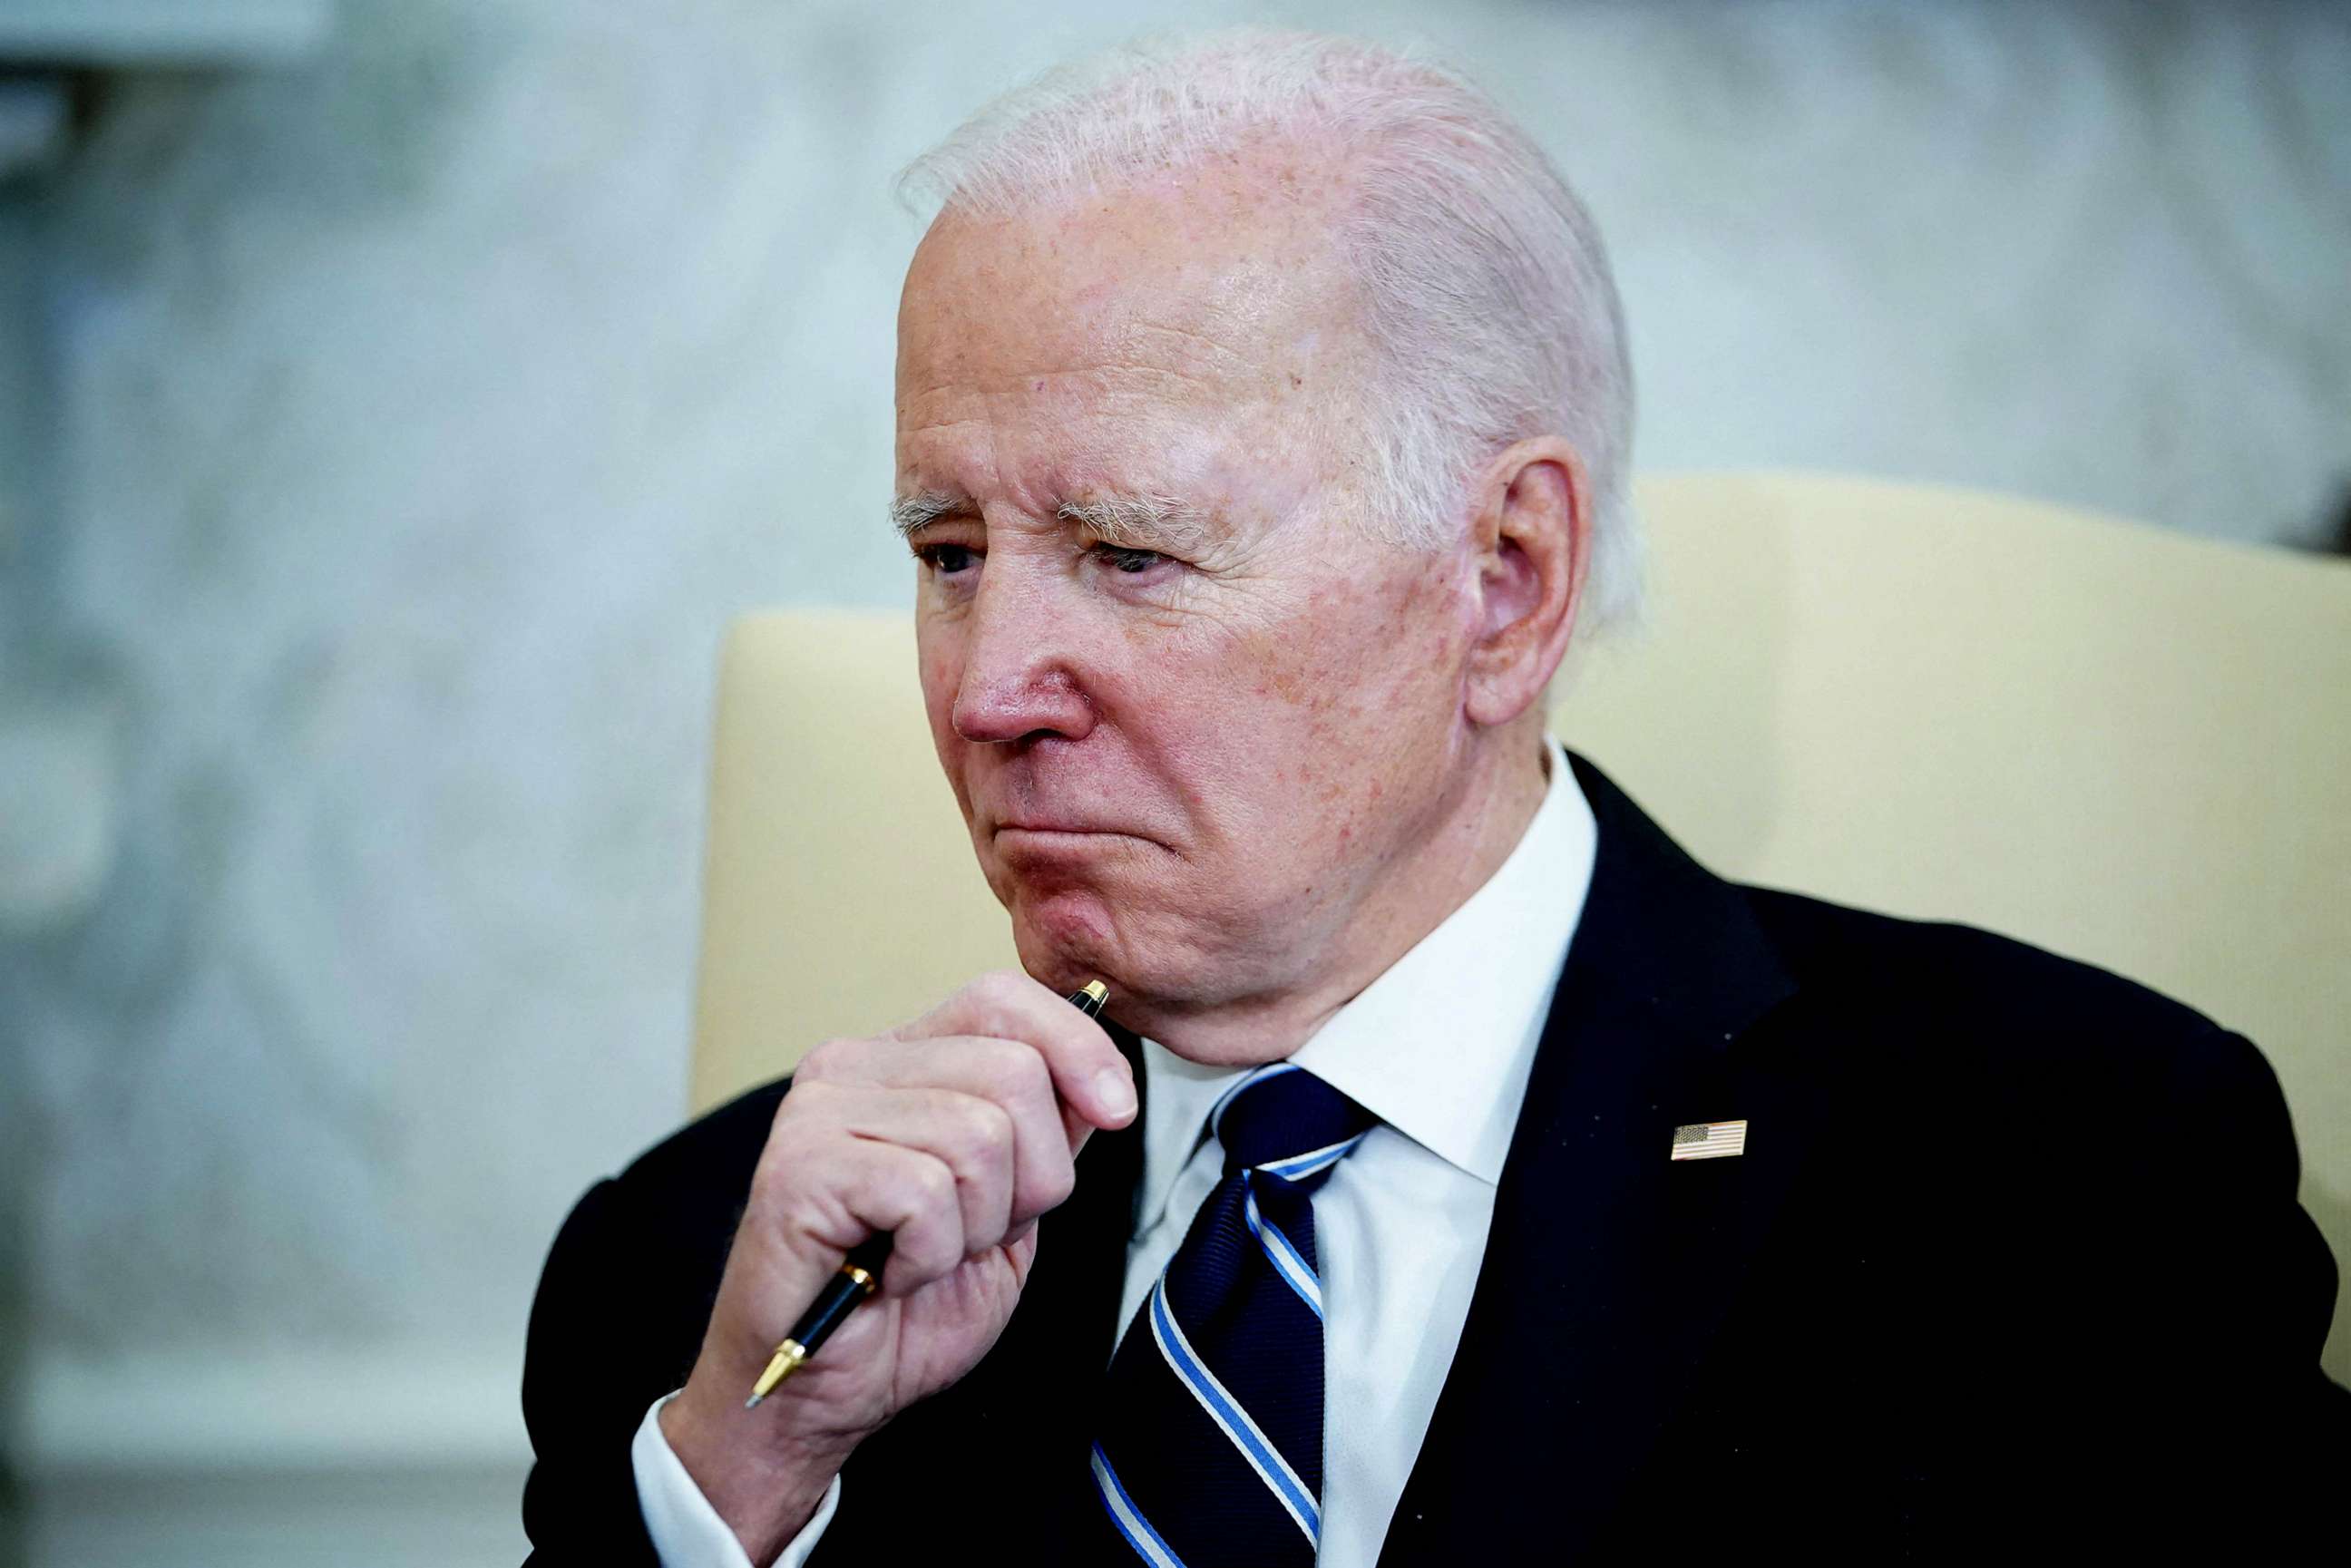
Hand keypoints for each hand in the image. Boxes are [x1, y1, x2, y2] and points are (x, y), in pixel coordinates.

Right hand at [659, 970, 1136, 1562]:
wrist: (818, 1396)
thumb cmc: (904, 1307)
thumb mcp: (1007, 1209)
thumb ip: (1045, 1136)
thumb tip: (1101, 1082)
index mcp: (901, 1060)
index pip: (1003, 997)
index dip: (1078, 1048)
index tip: (1117, 1114)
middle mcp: (852, 1066)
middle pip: (1014, 1071)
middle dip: (1032, 1176)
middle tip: (973, 1233)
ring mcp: (818, 1111)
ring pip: (979, 1135)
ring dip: (976, 1226)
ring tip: (922, 1256)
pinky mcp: (798, 1167)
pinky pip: (925, 1192)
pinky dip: (929, 1254)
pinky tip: (889, 1273)